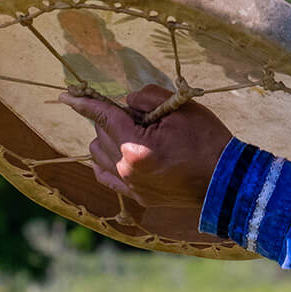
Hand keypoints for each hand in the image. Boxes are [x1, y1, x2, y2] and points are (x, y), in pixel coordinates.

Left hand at [62, 86, 232, 209]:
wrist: (225, 182)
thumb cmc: (207, 141)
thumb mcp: (181, 108)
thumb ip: (148, 98)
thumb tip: (127, 101)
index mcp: (135, 146)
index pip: (103, 117)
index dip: (84, 103)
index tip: (65, 96)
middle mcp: (127, 168)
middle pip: (102, 134)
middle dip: (111, 117)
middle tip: (137, 112)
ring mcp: (131, 185)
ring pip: (100, 155)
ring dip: (106, 138)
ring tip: (130, 131)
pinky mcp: (138, 196)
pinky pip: (107, 177)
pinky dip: (104, 162)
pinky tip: (111, 153)